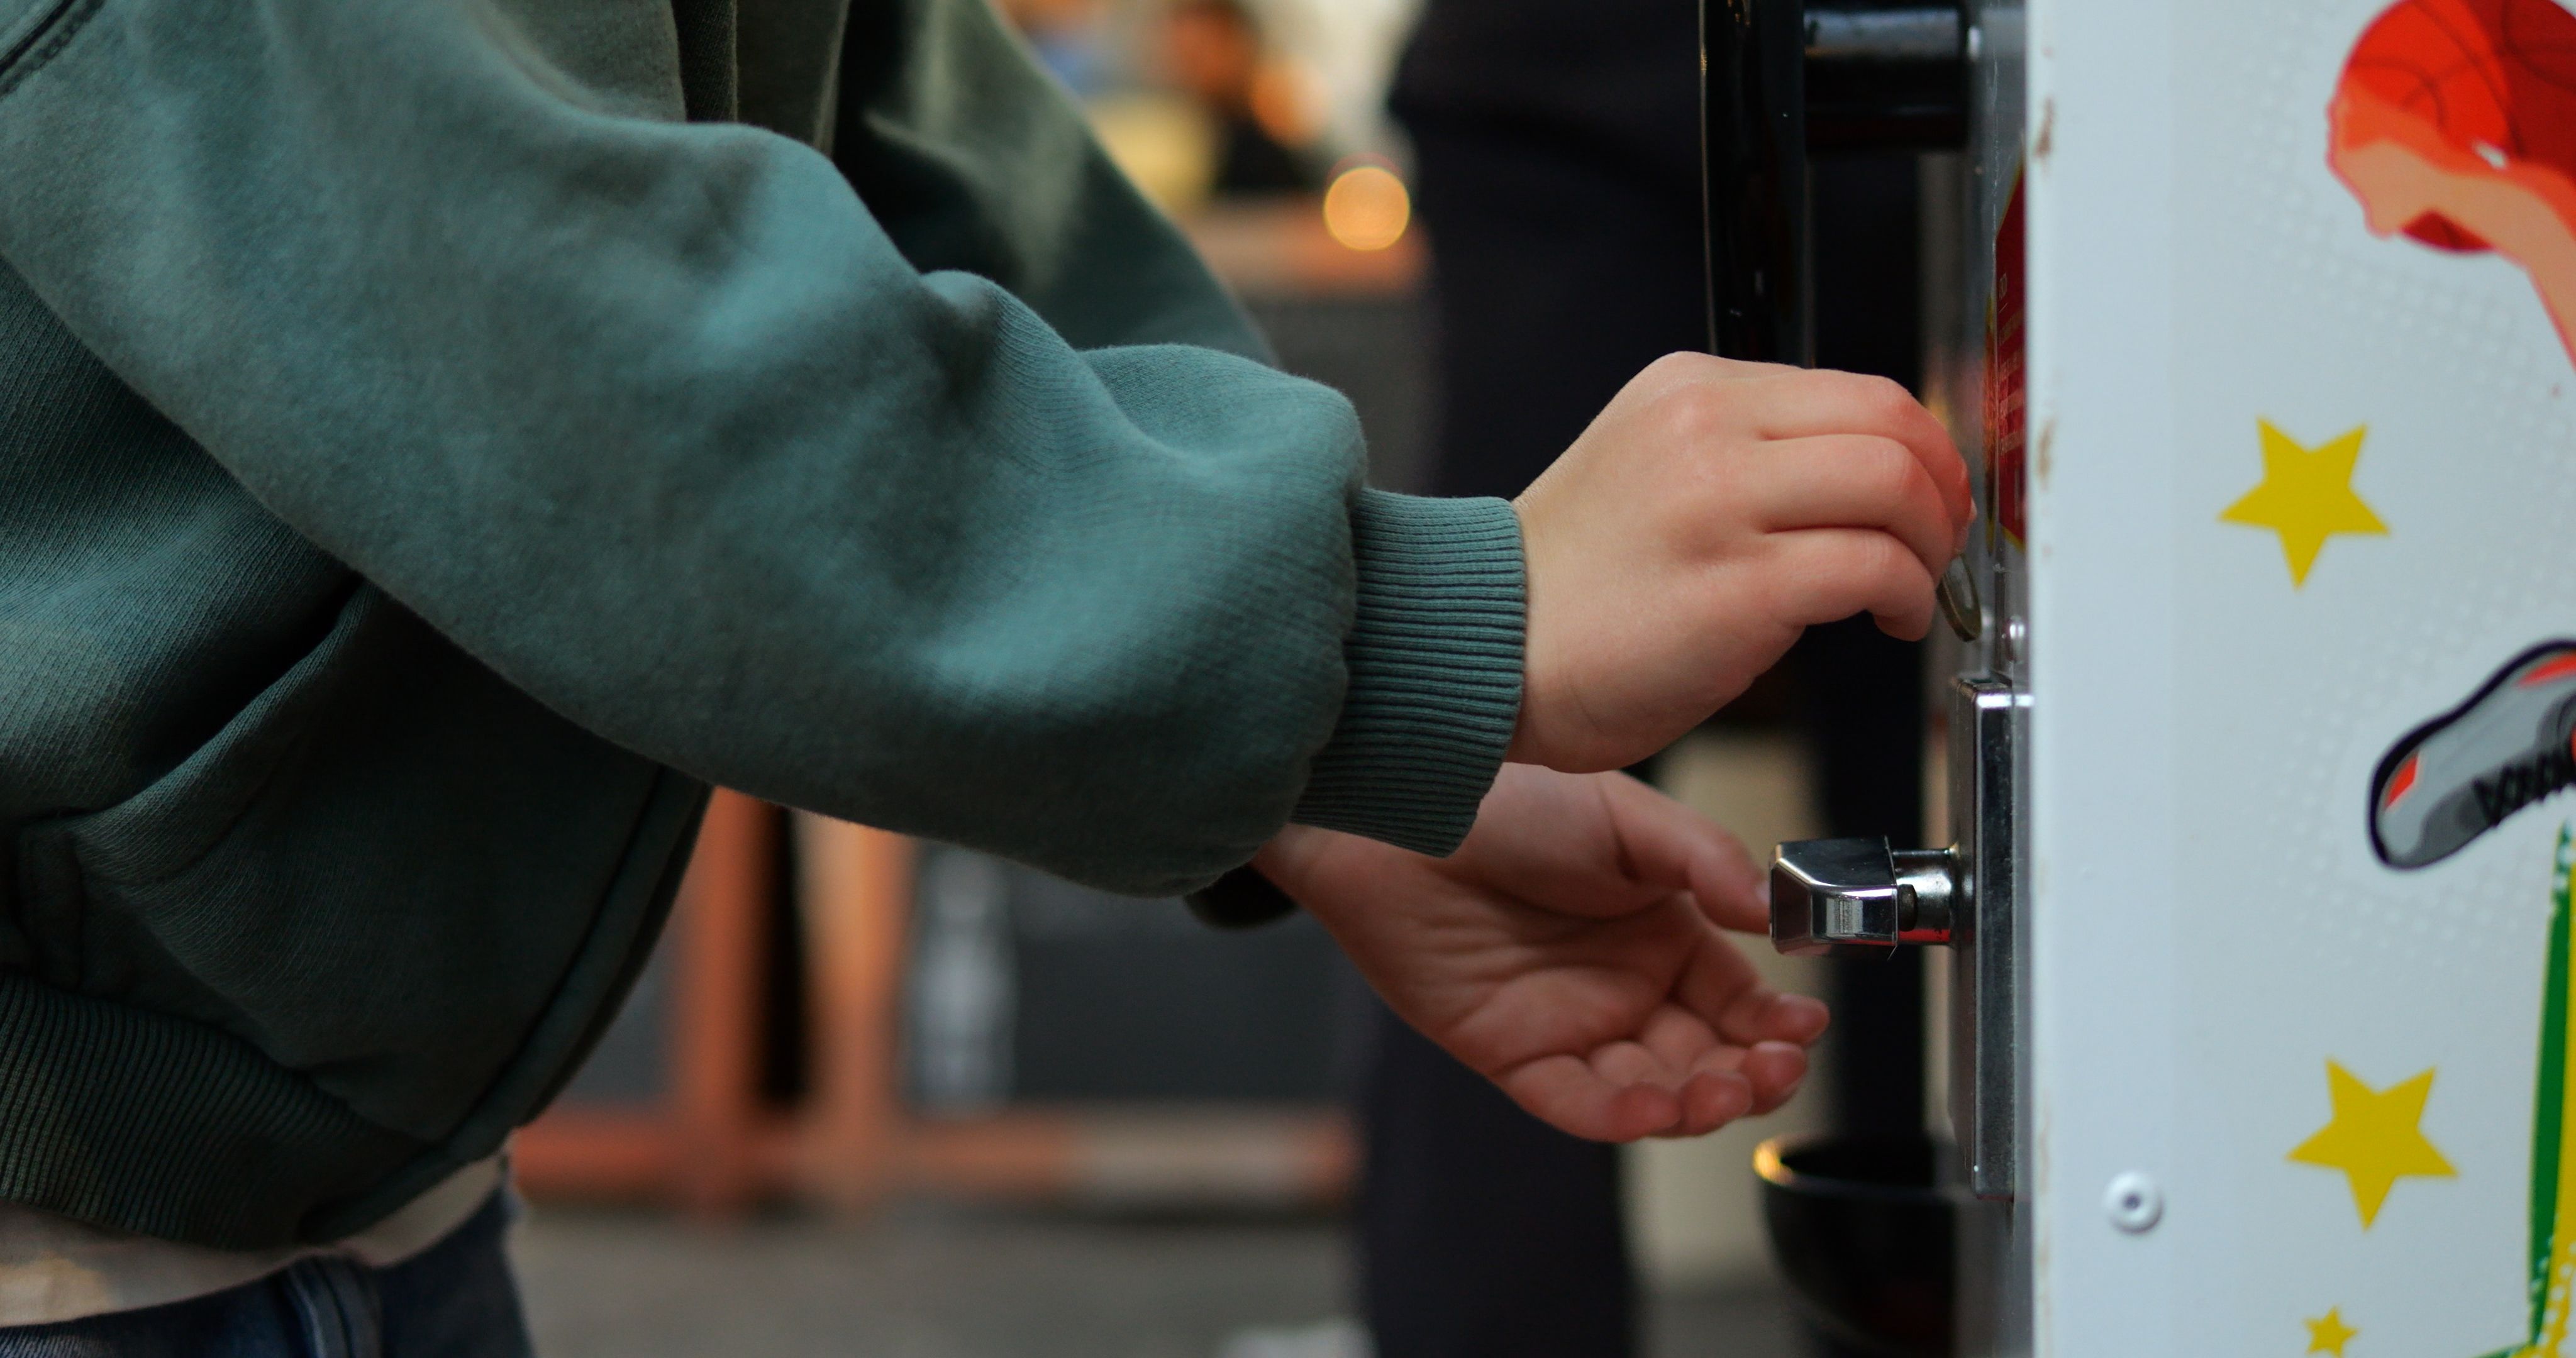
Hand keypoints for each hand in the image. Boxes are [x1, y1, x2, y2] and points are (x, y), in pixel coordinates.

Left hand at [1258, 763, 1827, 1141]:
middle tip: (1775, 1067)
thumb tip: (1771, 911)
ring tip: (1724, 1089)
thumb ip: (1706, 862)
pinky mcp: (1510, 1051)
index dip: (1775, 1021)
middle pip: (1706, 1056)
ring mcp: (1567, 1023)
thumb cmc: (1506, 799)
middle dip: (1750, 1072)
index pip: (1737, 998)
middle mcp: (1621, 987)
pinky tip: (1656, 1106)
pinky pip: (1574, 1100)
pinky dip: (1618, 1114)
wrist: (1403, 810)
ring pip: (1651, 1089)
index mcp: (1660, 932)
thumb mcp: (1626, 816)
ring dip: (1697, 1102)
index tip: (1806, 1026)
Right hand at [1510, 353, 1972, 770]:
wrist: (1478, 651)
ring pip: (1895, 484)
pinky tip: (1890, 621)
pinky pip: (1873, 567)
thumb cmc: (1568, 591)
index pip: (1855, 390)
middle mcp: (1705, 427)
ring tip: (1913, 589)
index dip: (1920, 448)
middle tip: (1941, 541)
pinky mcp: (1737, 583)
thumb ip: (1742, 458)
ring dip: (1931, 545)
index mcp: (1688, 390)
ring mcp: (1720, 501)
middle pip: (1892, 424)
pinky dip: (1908, 595)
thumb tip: (1862, 484)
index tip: (1928, 498)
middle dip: (1943, 488)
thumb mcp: (1649, 471)